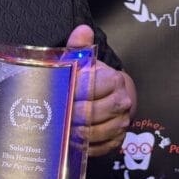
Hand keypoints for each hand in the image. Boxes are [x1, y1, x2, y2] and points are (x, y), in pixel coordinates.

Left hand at [66, 25, 135, 156]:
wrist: (111, 96)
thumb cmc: (92, 78)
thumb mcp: (84, 61)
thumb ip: (80, 47)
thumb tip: (82, 29)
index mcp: (113, 80)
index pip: (91, 88)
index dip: (73, 93)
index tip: (59, 96)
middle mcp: (121, 102)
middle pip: (94, 113)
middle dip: (73, 116)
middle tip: (56, 118)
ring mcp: (121, 122)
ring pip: (99, 132)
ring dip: (78, 134)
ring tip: (61, 132)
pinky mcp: (117, 140)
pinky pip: (102, 148)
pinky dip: (86, 148)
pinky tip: (72, 145)